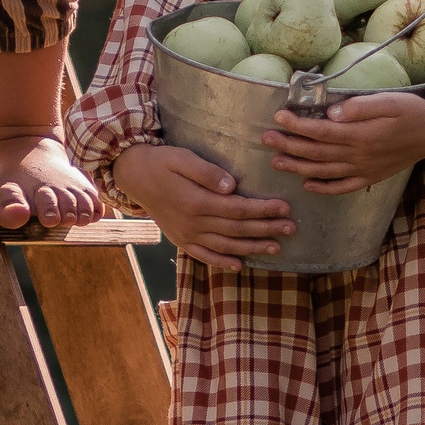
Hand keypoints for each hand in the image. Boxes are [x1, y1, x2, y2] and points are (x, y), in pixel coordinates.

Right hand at [111, 143, 294, 264]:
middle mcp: (193, 223)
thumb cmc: (161, 162)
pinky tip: (239, 265)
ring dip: (252, 247)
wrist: (133, 176)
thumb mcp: (182, 158)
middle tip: (291, 228)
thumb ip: (206, 172)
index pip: (238, 208)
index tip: (285, 208)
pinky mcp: (180, 240)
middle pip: (237, 229)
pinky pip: (204, 255)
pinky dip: (222, 262)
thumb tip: (231, 186)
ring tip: (276, 248)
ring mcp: (186, 235)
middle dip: (266, 229)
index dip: (263, 209)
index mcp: (197, 202)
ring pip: (225, 245)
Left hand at [264, 91, 424, 194]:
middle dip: (289, 146)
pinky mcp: (370, 177)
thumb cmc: (411, 111)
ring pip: (324, 172)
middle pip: (316, 153)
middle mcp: (359, 156)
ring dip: (298, 168)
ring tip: (276, 162)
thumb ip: (361, 107)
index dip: (297, 125)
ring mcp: (364, 170)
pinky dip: (323, 188)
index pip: (321, 131)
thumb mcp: (389, 101)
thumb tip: (333, 112)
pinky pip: (342, 188)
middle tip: (265, 139)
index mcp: (361, 135)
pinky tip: (307, 185)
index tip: (277, 117)